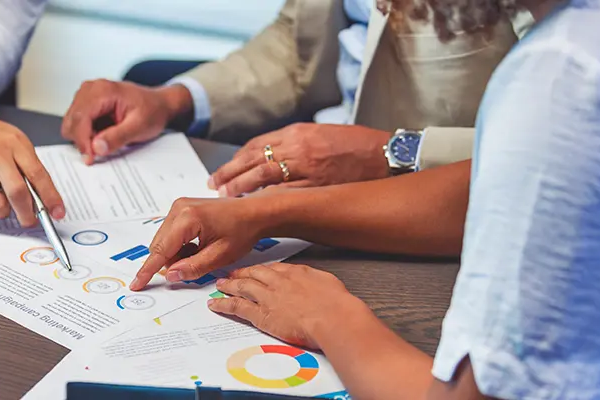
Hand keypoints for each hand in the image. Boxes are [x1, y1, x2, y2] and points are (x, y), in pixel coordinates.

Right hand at [0, 86, 64, 226]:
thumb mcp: (10, 138)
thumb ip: (25, 163)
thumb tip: (40, 195)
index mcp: (15, 144)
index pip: (39, 175)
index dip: (51, 198)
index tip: (57, 212)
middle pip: (19, 194)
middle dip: (27, 215)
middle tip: (28, 221)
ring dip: (2, 212)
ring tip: (0, 204)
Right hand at [62, 80, 192, 164]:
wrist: (158, 104)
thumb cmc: (152, 111)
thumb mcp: (139, 127)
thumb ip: (118, 137)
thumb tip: (96, 147)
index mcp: (103, 90)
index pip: (80, 118)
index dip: (82, 141)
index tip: (90, 158)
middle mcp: (90, 89)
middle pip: (72, 121)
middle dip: (83, 140)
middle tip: (101, 150)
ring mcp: (86, 95)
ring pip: (71, 124)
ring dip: (84, 137)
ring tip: (106, 138)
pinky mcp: (86, 104)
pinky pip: (76, 124)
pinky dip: (86, 134)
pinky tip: (102, 134)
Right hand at [130, 196, 268, 290]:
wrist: (254, 213)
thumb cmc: (242, 230)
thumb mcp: (220, 255)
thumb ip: (193, 267)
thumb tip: (171, 275)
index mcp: (187, 218)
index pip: (160, 250)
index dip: (147, 270)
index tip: (137, 284)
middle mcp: (179, 208)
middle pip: (160, 246)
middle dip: (171, 262)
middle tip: (194, 267)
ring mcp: (179, 206)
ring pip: (164, 241)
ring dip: (177, 254)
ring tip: (201, 253)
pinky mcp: (181, 208)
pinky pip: (170, 234)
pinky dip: (180, 246)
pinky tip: (198, 246)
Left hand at [208, 263, 365, 348]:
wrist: (334, 318)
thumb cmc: (337, 305)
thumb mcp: (328, 283)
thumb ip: (316, 281)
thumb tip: (315, 283)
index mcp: (295, 273)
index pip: (272, 268)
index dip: (261, 270)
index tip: (256, 270)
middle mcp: (278, 282)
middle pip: (254, 274)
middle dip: (241, 273)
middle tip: (231, 274)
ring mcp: (268, 297)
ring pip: (242, 287)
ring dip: (229, 285)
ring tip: (219, 285)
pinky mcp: (262, 315)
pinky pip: (237, 307)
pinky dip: (224, 305)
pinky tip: (215, 304)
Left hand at [209, 123, 391, 196]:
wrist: (384, 154)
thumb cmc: (355, 145)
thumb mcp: (320, 134)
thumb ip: (294, 143)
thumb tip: (269, 156)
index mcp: (297, 132)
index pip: (256, 145)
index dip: (236, 159)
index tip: (224, 169)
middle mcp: (298, 146)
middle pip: (253, 159)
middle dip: (230, 172)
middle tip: (215, 183)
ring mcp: (306, 166)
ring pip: (264, 174)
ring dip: (241, 186)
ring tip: (226, 194)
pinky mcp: (317, 184)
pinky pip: (285, 191)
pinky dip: (265, 198)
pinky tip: (252, 204)